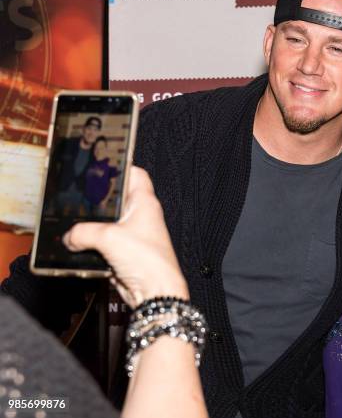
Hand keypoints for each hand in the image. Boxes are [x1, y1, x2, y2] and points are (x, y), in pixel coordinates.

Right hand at [63, 166, 188, 307]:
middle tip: (78, 198)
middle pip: (115, 199)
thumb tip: (70, 236)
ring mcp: (132, 235)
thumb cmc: (148, 262)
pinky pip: (103, 244)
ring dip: (91, 227)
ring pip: (107, 224)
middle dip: (96, 201)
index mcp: (145, 203)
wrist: (155, 293)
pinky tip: (79, 247)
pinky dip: (92, 246)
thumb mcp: (109, 238)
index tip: (101, 164)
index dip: (120, 166)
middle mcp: (140, 216)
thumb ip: (83, 232)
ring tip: (74, 226)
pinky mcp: (124, 253)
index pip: (135, 174)